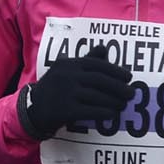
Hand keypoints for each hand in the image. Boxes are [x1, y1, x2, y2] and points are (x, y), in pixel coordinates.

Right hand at [18, 51, 132, 139]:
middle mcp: (67, 76)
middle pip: (99, 80)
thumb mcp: (66, 70)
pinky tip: (112, 114)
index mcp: (69, 64)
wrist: (33, 108)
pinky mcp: (65, 110)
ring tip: (123, 105)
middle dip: (118, 87)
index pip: (97, 65)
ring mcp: (65, 93)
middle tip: (131, 93)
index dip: (115, 71)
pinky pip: (90, 111)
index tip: (128, 77)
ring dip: (114, 101)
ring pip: (97, 96)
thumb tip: (104, 48)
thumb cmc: (55, 88)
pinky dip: (104, 112)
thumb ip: (86, 60)